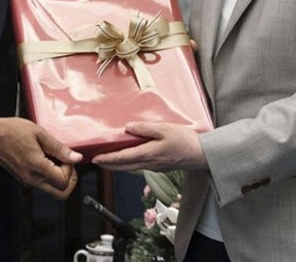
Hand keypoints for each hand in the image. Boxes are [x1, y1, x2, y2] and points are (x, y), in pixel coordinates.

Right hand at [0, 117, 81, 198]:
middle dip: (69, 180)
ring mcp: (27, 181)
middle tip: (66, 163)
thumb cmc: (12, 131)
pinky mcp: (23, 179)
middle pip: (60, 194)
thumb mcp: (40, 133)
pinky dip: (48, 176)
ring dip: (58, 177)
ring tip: (53, 158)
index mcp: (36, 166)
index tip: (66, 158)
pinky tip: (45, 159)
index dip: (70, 170)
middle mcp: (31, 178)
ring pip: (51, 190)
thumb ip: (59, 148)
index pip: (63, 182)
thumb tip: (76, 158)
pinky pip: (41, 184)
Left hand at [92, 122, 206, 171]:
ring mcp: (154, 166)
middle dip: (109, 164)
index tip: (96, 159)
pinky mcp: (160, 166)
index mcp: (148, 153)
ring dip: (118, 165)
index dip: (107, 159)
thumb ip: (146, 128)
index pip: (122, 158)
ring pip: (131, 167)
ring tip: (109, 161)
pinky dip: (129, 163)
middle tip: (97, 162)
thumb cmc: (185, 141)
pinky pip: (140, 166)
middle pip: (124, 166)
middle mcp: (149, 163)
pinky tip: (129, 158)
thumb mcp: (165, 129)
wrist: (200, 155)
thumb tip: (129, 127)